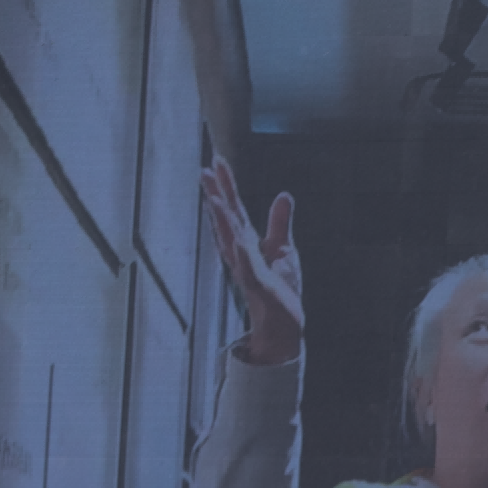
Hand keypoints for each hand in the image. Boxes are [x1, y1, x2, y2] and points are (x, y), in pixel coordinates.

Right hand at [201, 156, 303, 365]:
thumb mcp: (283, 250)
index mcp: (248, 243)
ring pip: (232, 243)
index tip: (217, 162)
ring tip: (215, 200)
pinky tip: (239, 243)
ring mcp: (248, 271)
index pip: (235, 210)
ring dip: (223, 223)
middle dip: (217, 197)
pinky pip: (249, 271)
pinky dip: (244, 258)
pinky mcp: (260, 289)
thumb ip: (280, 222)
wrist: (283, 325)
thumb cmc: (280, 288)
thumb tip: (283, 194)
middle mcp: (242, 254)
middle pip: (228, 221)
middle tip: (204, 171)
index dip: (226, 186)